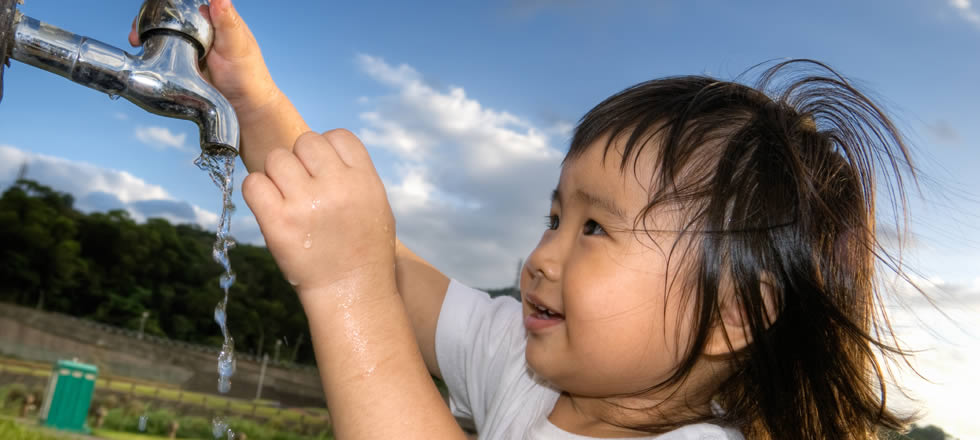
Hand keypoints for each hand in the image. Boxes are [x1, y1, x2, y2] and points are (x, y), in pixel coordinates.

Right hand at [128, 0, 278, 119]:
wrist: (245, 110)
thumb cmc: (248, 76)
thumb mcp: (238, 46)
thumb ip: (227, 22)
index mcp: (215, 20)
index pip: (187, 3)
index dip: (169, 4)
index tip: (154, 7)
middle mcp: (201, 31)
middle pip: (170, 17)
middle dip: (151, 19)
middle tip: (139, 30)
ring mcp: (190, 49)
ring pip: (163, 34)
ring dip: (147, 34)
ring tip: (136, 40)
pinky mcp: (183, 67)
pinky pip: (163, 55)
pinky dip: (150, 53)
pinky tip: (142, 54)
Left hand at [242, 130, 396, 299]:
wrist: (351, 293)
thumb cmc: (364, 251)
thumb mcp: (375, 204)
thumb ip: (353, 174)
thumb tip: (322, 151)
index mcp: (364, 180)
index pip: (338, 136)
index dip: (327, 149)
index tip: (324, 171)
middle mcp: (337, 187)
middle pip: (305, 142)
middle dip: (301, 160)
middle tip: (304, 188)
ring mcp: (306, 204)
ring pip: (276, 158)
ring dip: (277, 175)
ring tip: (288, 200)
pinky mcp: (278, 223)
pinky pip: (253, 184)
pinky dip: (257, 191)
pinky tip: (270, 207)